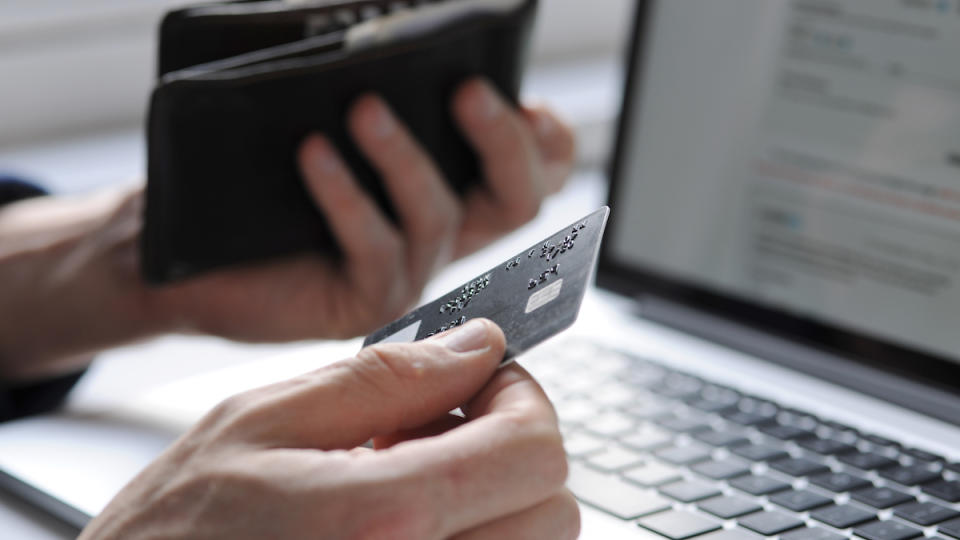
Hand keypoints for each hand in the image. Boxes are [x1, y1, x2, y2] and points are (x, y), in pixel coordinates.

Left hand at [0, 79, 573, 378]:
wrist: (184, 254)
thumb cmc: (251, 181)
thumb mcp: (321, 118)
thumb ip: (377, 93)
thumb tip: (396, 46)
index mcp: (448, 188)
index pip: (532, 172)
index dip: (548, 142)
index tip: (531, 103)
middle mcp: (440, 233)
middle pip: (518, 202)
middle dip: (504, 144)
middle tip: (468, 91)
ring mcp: (407, 272)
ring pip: (442, 220)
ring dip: (406, 158)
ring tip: (365, 109)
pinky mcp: (365, 303)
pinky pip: (376, 249)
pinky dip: (349, 197)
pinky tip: (315, 155)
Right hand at [79, 320, 578, 539]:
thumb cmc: (168, 535)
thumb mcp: (256, 425)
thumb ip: (382, 379)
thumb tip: (478, 346)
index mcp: (379, 520)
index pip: (535, 451)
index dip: (520, 400)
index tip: (483, 384)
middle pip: (553, 511)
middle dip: (513, 453)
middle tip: (443, 431)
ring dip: (495, 503)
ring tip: (410, 482)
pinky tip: (402, 526)